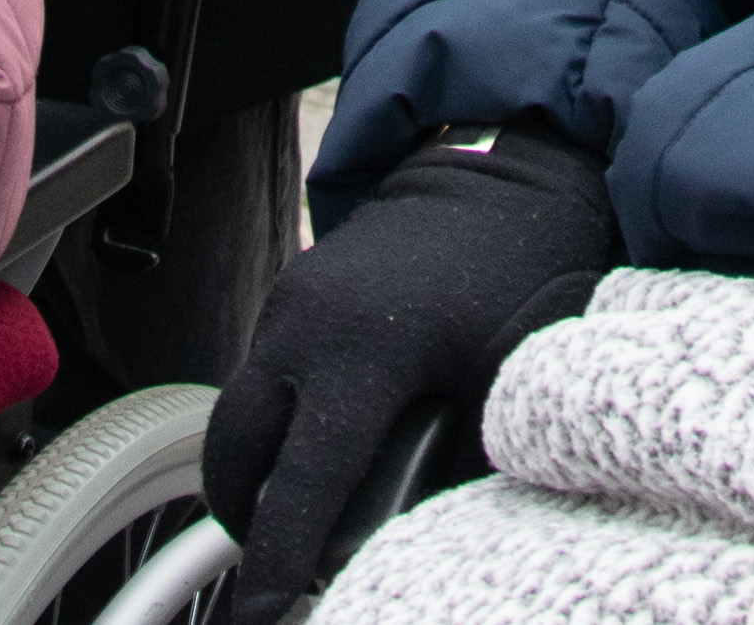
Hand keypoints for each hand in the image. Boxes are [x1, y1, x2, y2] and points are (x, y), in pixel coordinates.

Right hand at [205, 125, 618, 624]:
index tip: (265, 612)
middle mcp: (305, 326)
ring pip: (238, 414)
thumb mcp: (509, 373)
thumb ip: (467, 458)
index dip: (278, 562)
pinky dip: (274, 422)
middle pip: (235, 455)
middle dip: (243, 520)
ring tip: (298, 517)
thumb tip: (432, 540)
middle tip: (277, 568)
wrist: (502, 172)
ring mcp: (289, 303)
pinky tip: (320, 447)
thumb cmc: (518, 268)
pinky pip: (260, 376)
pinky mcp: (290, 292)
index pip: (301, 486)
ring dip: (255, 470)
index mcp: (362, 353)